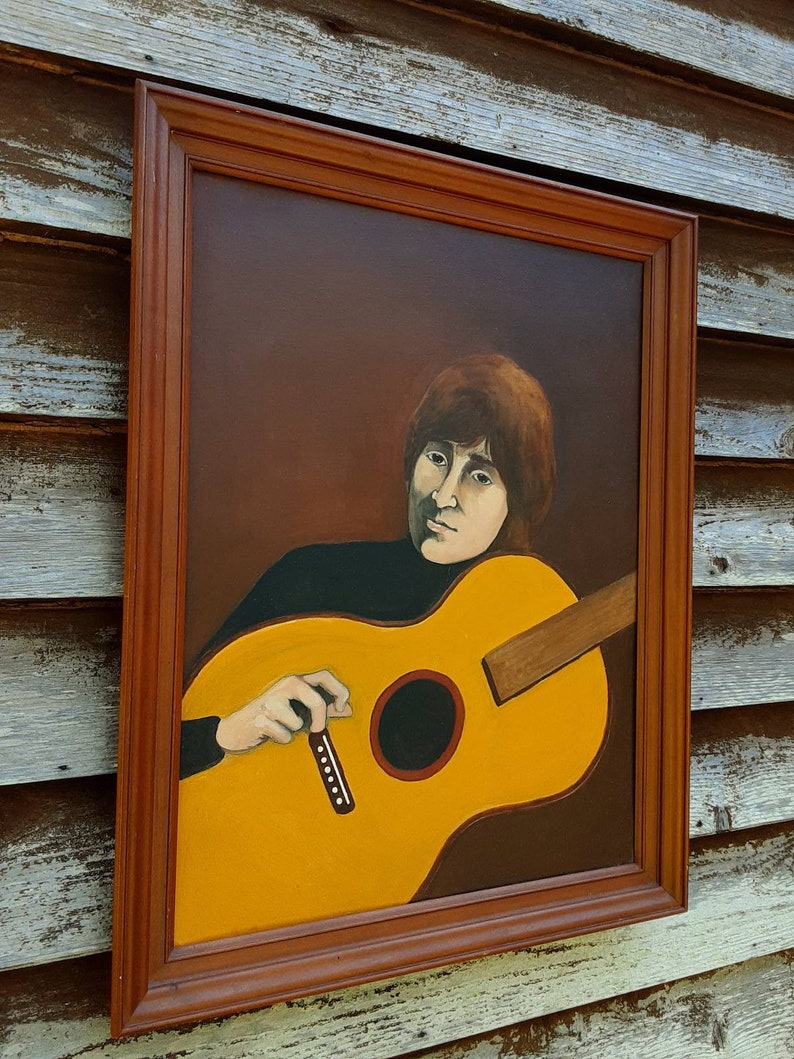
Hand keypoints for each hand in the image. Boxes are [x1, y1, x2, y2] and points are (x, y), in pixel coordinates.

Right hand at [215, 670, 351, 753]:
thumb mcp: (300, 711)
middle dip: (320, 717)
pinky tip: (270, 733)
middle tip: (317, 730)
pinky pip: (284, 735)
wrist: (237, 729)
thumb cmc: (274, 719)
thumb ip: (323, 709)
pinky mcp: (259, 718)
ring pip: (298, 722)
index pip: (325, 675)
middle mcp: (285, 685)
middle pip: (316, 698)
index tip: (343, 708)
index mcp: (297, 681)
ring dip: (293, 731)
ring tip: (281, 728)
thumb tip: (348, 709)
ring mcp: (271, 700)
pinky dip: (281, 739)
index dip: (340, 691)